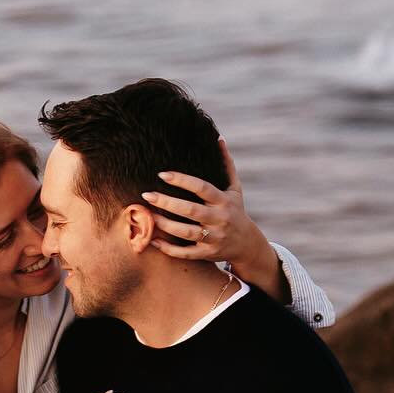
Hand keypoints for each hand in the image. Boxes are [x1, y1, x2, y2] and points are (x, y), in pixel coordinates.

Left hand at [141, 138, 288, 301]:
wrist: (246, 244)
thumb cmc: (235, 211)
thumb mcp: (235, 188)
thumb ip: (226, 165)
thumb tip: (218, 139)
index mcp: (224, 201)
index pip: (202, 188)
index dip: (182, 180)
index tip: (162, 174)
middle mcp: (219, 219)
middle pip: (191, 210)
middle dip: (167, 203)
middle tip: (147, 195)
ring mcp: (213, 238)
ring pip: (186, 233)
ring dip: (165, 225)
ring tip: (148, 216)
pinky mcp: (207, 254)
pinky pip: (186, 253)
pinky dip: (169, 249)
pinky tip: (154, 241)